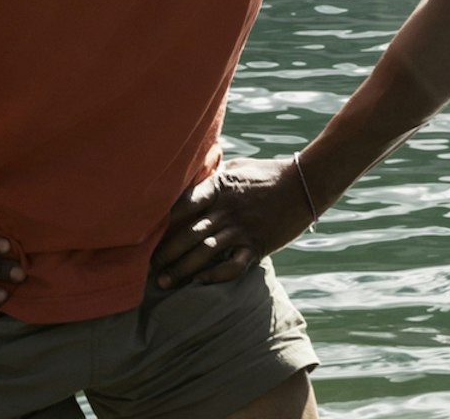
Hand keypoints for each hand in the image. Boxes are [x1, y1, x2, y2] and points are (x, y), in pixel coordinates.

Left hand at [150, 158, 313, 290]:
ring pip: (205, 252)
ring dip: (182, 269)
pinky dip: (215, 275)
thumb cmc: (267, 173)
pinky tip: (200, 283)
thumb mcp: (236, 167)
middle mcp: (227, 209)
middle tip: (148, 268)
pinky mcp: (257, 245)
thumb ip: (213, 176)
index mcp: (219, 187)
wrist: (304, 183)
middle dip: (166, 252)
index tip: (145, 235)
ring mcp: (242, 229)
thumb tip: (192, 176)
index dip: (162, 223)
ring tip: (164, 282)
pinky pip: (233, 265)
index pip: (183, 205)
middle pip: (189, 233)